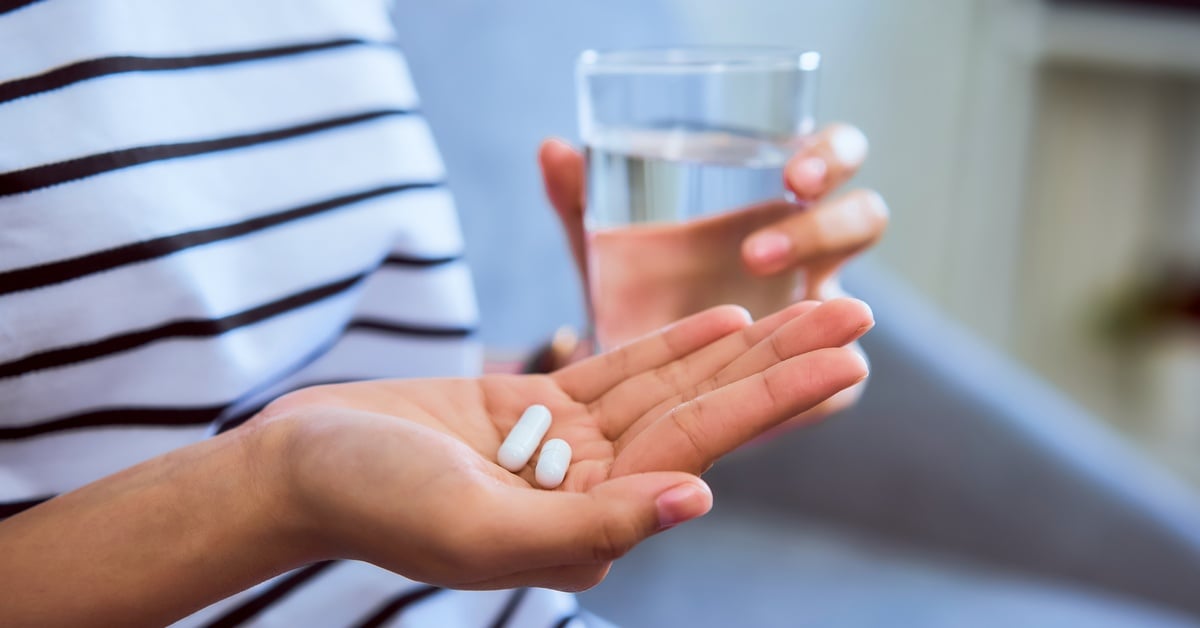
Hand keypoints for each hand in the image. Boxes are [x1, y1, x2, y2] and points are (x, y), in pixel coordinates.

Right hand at [251, 300, 871, 591]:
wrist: (297, 466)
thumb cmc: (372, 502)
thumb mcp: (478, 527)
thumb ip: (591, 523)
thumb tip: (697, 501)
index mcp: (587, 528)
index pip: (701, 454)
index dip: (776, 402)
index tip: (847, 362)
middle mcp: (590, 492)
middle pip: (704, 415)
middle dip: (782, 363)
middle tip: (857, 313)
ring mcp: (566, 450)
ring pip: (670, 387)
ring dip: (740, 345)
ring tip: (810, 304)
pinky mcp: (535, 410)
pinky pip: (616, 372)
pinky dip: (668, 345)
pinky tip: (722, 318)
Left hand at [539, 124, 886, 417]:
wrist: (631, 382)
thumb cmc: (634, 291)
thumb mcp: (606, 249)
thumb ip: (580, 201)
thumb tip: (551, 148)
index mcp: (778, 202)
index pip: (834, 157)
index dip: (831, 156)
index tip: (792, 175)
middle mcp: (810, 255)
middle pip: (864, 218)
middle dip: (830, 225)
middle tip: (762, 249)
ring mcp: (814, 322)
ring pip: (853, 309)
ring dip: (821, 314)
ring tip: (759, 327)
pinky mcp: (813, 387)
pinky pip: (834, 389)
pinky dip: (812, 392)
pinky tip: (775, 404)